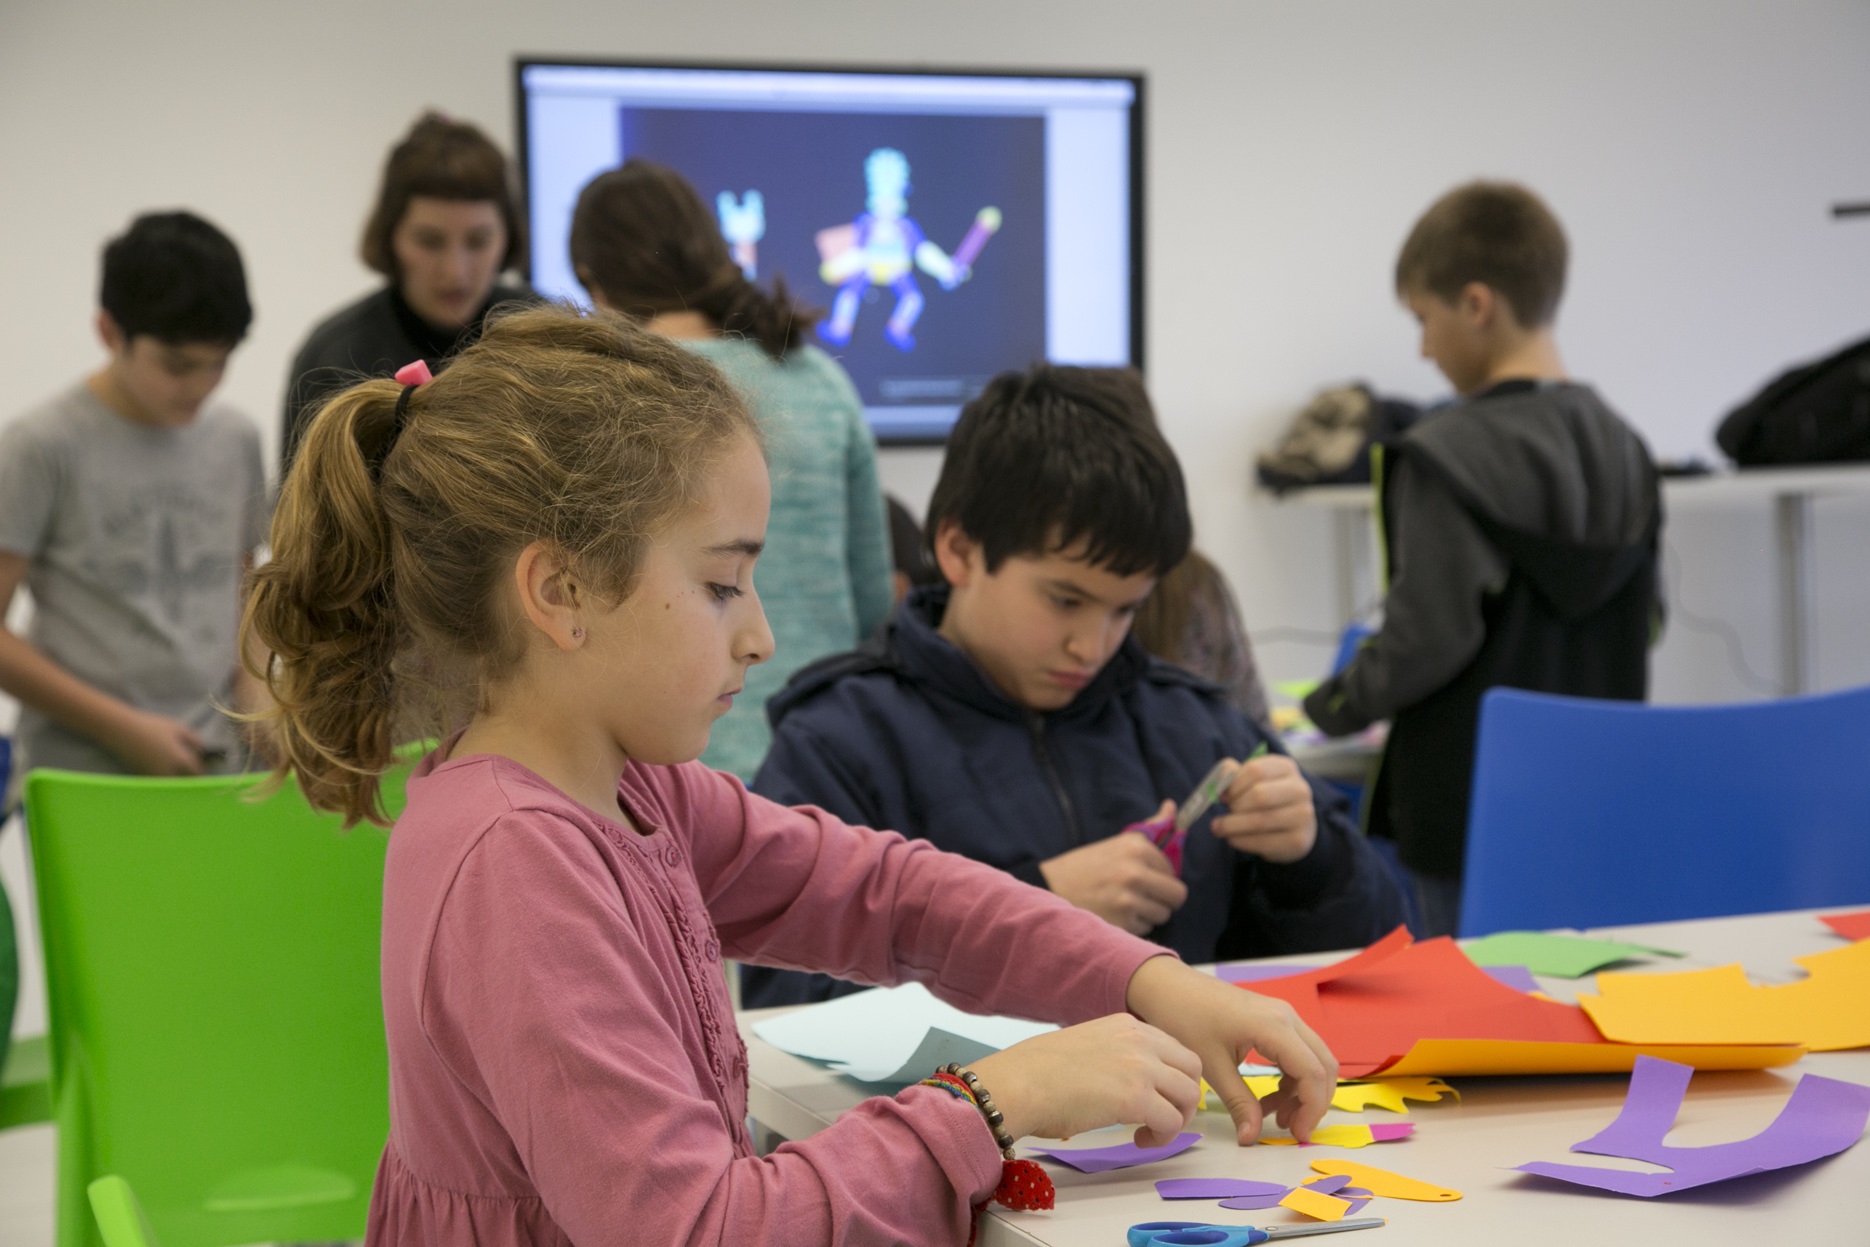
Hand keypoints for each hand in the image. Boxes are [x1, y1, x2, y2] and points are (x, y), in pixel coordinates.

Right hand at [106, 709, 207, 775]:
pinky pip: (160, 781)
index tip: (201, 767)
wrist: (122, 731)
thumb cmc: (151, 727)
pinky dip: (164, 778)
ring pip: (171, 783)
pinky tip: (163, 767)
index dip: (200, 770)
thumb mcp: (177, 728)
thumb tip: (202, 750)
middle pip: (184, 782)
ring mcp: (155, 776)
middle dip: (189, 778)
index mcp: (179, 759)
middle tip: (190, 770)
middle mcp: (168, 771)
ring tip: (176, 768)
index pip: (196, 771)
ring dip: (176, 779)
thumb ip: (193, 739)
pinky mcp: (144, 777)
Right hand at [968, 1012, 1202, 1147]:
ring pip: (1188, 1095)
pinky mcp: (1137, 1098)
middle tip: (1162, 1117)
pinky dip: (1162, 1137)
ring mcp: (1141, 1067)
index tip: (1157, 1096)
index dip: (1171, 1077)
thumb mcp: (1087, 1045)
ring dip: (1176, 1119)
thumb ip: (1115, 1054)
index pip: (1174, 1048)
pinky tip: (1140, 1140)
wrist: (1018, 1084)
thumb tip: (1124, 1081)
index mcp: (1126, 1024)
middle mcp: (1139, 1040)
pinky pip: (1172, 1122)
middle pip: (1192, 1068)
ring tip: (1149, 1132)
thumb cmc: (1037, 1073)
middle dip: (1184, 1097)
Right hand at [1040, 807, 1187, 934]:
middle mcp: (1136, 871)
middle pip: (1177, 896)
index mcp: (1137, 846)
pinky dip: (1134, 925)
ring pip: (1163, 914)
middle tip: (1143, 896)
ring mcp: (1130, 898)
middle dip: (1163, 898)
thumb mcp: (1117, 843)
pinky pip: (1146, 928)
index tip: (1143, 876)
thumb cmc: (1085, 866)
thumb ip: (1150, 827)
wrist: (1049, 889)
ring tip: (1124, 904)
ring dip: (1148, 913)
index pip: (1173, 870)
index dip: (1160, 877)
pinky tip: (1115, 914)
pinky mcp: (1123, 922)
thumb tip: (1171, 805)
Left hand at [1124, 955, 1337, 1144]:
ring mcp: (1283, 1016)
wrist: (1170, 987)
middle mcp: (1287, 1017)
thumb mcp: (1211, 1066)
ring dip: (1302, 1091)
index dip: (1312, 1108)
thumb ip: (1238, 1103)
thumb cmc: (1186, 1019)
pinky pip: (1298, 1053)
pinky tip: (1270, 1098)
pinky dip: (1292, 1079)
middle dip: (1314, 1102)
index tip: (1297, 1135)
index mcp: (1274, 1026)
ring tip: (1275, 1116)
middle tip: (1292, 1129)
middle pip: (1324, 1065)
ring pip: (1314, 1060)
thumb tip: (1251, 1138)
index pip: (1313, 1073)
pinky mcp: (1275, 1020)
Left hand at [1210, 754, 1315, 863]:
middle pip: (1259, 795)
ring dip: (1232, 825)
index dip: (1233, 784)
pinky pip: (1262, 841)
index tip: (1224, 795)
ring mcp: (1303, 816)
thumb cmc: (1266, 798)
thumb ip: (1231, 775)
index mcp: (1286, 768)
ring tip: (1219, 828)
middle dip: (1235, 805)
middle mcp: (1300, 790)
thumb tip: (1219, 784)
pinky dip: (1240, 841)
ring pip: (1259, 820)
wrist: (1293, 827)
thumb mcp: (1250, 780)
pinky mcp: (1298, 840)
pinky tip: (1233, 838)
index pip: (1255, 770)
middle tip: (1227, 812)